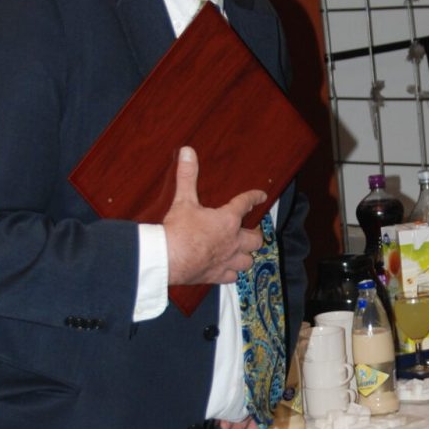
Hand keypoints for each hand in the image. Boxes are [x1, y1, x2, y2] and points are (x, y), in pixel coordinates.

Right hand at [163, 146, 265, 284]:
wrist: (167, 259)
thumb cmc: (177, 230)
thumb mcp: (183, 200)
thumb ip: (187, 176)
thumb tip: (188, 152)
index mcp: (227, 220)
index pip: (245, 204)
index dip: (255, 198)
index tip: (261, 196)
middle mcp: (232, 241)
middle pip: (255, 239)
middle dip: (255, 234)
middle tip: (251, 231)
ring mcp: (226, 260)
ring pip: (248, 260)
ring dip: (247, 255)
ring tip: (242, 252)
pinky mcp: (217, 275)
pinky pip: (232, 276)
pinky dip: (232, 273)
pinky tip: (228, 270)